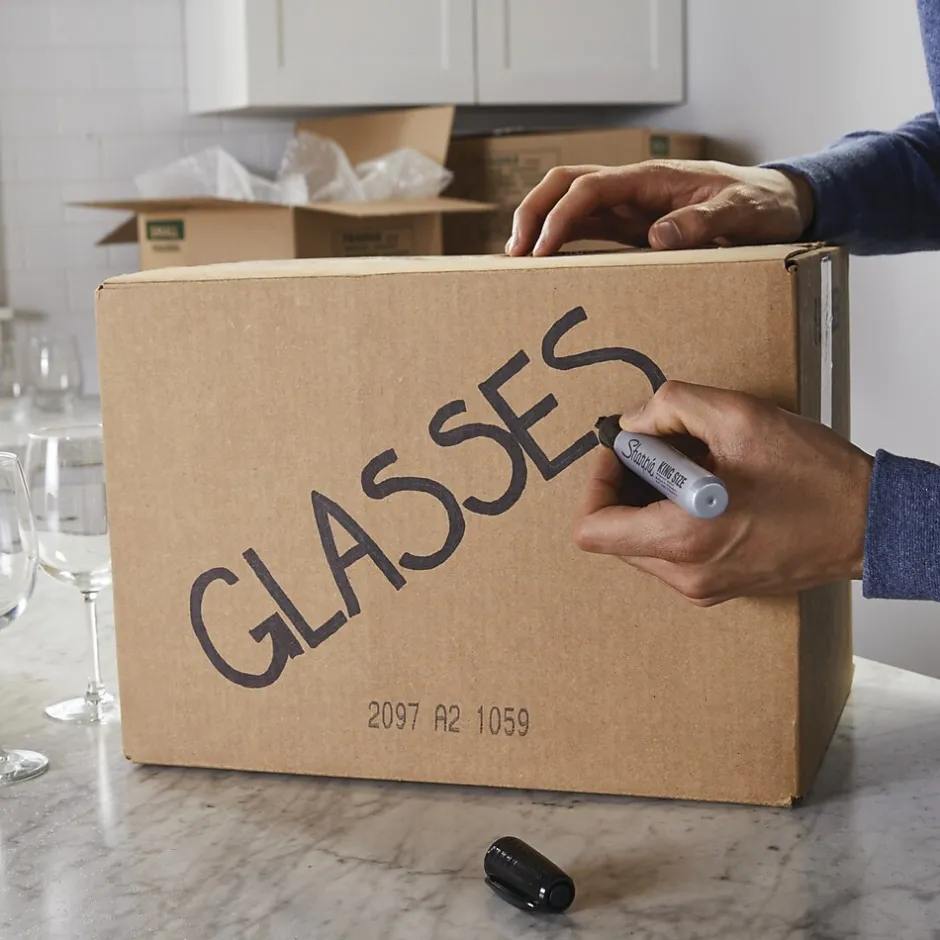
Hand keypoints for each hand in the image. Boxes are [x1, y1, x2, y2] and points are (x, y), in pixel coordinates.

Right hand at [506, 159, 814, 255]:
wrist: (775, 203)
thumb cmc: (759, 203)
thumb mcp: (738, 212)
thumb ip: (700, 222)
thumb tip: (656, 237)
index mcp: (651, 179)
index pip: (589, 186)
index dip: (560, 215)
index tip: (543, 249)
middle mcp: (632, 187)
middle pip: (565, 184)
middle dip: (533, 211)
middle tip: (514, 252)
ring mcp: (628, 205)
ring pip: (569, 203)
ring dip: (540, 225)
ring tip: (518, 261)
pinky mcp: (630, 224)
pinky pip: (586, 226)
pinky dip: (560, 240)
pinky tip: (547, 263)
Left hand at [574, 382, 872, 605]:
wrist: (870, 525)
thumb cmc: (817, 480)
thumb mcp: (740, 418)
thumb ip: (671, 407)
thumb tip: (632, 423)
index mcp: (683, 539)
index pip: (590, 529)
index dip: (596, 482)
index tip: (622, 451)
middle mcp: (685, 574)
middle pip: (613, 532)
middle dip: (629, 483)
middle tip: (664, 448)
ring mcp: (700, 586)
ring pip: (640, 540)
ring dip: (653, 498)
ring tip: (698, 467)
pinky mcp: (716, 586)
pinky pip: (670, 550)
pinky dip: (675, 515)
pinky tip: (712, 488)